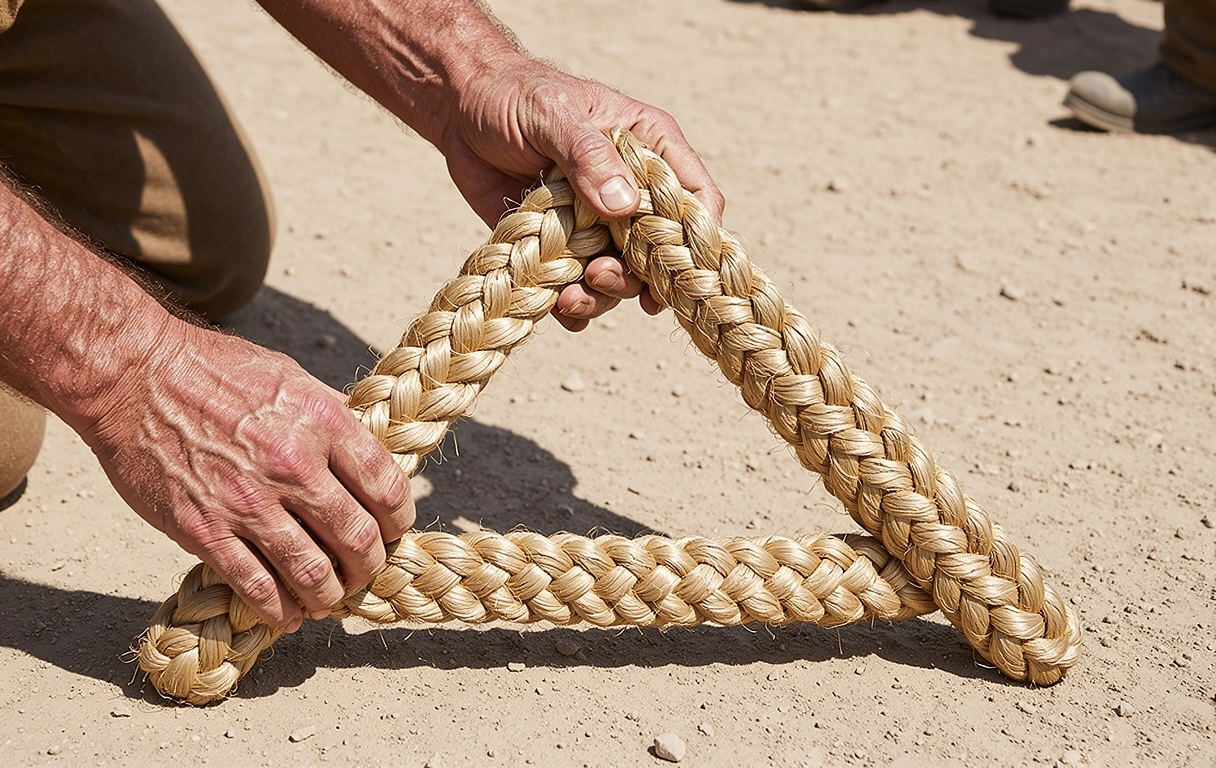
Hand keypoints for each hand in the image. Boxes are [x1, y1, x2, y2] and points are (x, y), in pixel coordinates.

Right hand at [81, 320, 414, 630]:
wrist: (134, 376)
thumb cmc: (214, 369)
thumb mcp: (291, 377)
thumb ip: (331, 416)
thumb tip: (367, 448)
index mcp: (322, 422)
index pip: (386, 487)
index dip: (398, 519)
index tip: (394, 529)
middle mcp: (293, 465)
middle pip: (357, 538)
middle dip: (370, 565)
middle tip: (367, 571)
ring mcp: (248, 502)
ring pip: (313, 573)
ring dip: (331, 596)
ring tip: (332, 599)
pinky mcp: (205, 530)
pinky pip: (256, 586)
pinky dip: (281, 610)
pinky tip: (291, 616)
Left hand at [438, 54, 724, 330]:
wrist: (461, 110)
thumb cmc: (513, 96)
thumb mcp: (552, 115)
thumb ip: (588, 156)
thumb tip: (623, 204)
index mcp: (648, 148)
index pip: (696, 196)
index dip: (697, 238)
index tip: (678, 270)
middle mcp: (631, 190)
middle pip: (660, 251)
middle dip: (636, 277)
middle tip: (597, 276)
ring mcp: (599, 223)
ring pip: (622, 275)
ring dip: (601, 295)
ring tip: (568, 298)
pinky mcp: (564, 245)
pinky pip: (581, 286)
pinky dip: (573, 304)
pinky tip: (556, 305)